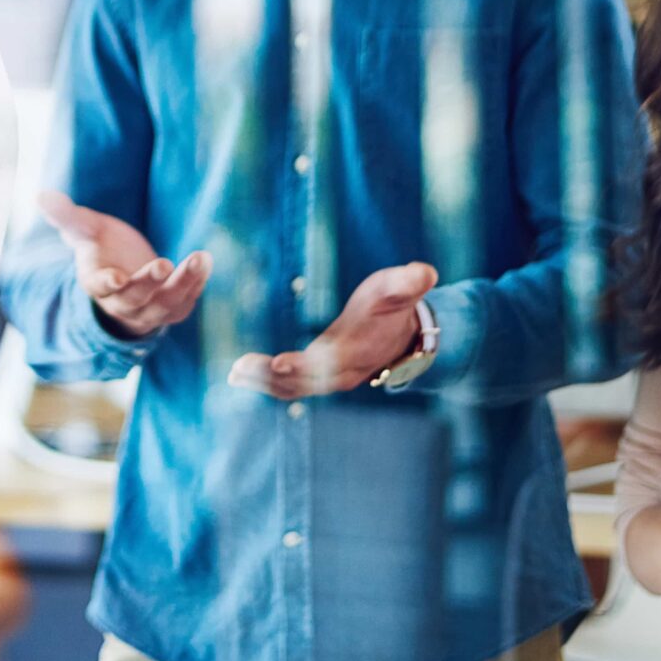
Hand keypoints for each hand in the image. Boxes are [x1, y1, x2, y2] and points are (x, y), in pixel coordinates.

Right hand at [38, 190, 208, 340]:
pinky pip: (184, 305)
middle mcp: (120, 302)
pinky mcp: (170, 311)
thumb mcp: (85, 229)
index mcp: (95, 282)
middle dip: (149, 283)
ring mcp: (147, 310)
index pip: (99, 287)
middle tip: (163, 263)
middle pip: (134, 299)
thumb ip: (67, 215)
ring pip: (164, 305)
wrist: (124, 276)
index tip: (116, 278)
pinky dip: (195, 287)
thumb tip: (42, 196)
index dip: (108, 284)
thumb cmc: (102, 248)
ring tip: (199, 258)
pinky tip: (205, 264)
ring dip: (183, 284)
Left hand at [225, 263, 437, 398]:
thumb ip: (409, 283)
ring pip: (294, 388)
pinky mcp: (320, 376)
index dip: (305, 365)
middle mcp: (343, 372)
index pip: (329, 363)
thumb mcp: (402, 288)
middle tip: (240, 367)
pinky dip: (267, 383)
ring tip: (235, 373)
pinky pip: (290, 386)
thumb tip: (425, 272)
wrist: (405, 334)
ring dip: (264, 383)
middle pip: (304, 382)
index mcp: (358, 351)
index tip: (279, 363)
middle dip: (271, 377)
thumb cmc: (396, 305)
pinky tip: (240, 376)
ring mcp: (331, 378)